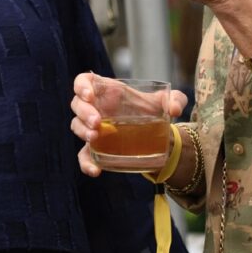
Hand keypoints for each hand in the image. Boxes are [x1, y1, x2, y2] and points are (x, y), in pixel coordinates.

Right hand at [69, 72, 187, 176]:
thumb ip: (174, 99)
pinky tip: (95, 170)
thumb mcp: (165, 103)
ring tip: (94, 137)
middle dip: (84, 112)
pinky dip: (86, 163)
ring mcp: (93, 128)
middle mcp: (96, 108)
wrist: (156, 136)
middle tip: (97, 122)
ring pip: (76, 126)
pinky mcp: (96, 149)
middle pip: (77, 104)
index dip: (82, 86)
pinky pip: (84, 155)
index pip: (84, 82)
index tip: (89, 95)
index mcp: (107, 91)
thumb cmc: (153, 112)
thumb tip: (175, 108)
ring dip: (82, 131)